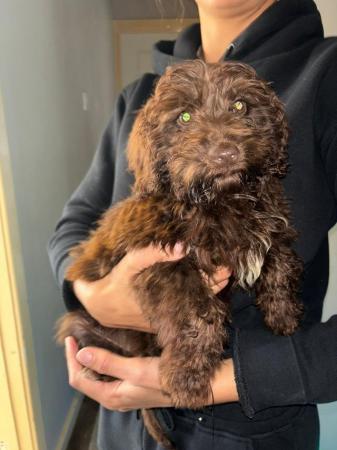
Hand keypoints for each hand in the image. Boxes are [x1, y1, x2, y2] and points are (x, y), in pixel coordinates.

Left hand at [65, 336, 237, 410]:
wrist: (193, 387)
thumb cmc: (165, 378)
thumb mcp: (135, 369)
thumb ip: (107, 362)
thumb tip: (80, 354)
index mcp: (110, 396)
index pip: (78, 379)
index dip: (70, 359)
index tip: (70, 338)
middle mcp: (113, 397)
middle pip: (85, 379)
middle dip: (77, 359)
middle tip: (77, 337)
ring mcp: (122, 393)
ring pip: (97, 377)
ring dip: (90, 360)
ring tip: (88, 340)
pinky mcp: (131, 387)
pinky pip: (109, 375)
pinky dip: (103, 362)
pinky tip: (108, 349)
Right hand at [73, 244, 231, 331]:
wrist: (100, 306)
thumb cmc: (116, 283)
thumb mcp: (131, 264)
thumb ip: (153, 253)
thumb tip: (184, 245)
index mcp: (169, 299)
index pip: (201, 288)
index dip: (216, 276)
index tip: (227, 263)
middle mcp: (173, 311)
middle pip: (205, 296)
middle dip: (217, 281)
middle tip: (229, 264)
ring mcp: (170, 316)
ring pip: (198, 301)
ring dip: (210, 287)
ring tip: (221, 271)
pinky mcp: (164, 318)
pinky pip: (187, 304)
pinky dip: (197, 293)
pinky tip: (202, 280)